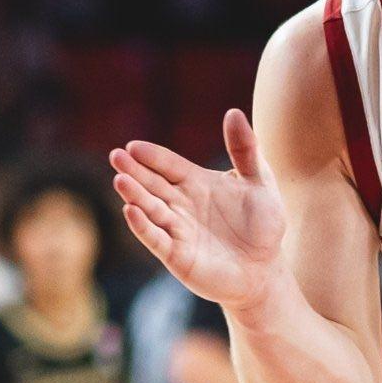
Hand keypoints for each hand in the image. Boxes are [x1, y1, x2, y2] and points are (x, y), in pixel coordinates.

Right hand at [112, 111, 292, 311]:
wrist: (265, 269)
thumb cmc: (262, 225)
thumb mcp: (259, 181)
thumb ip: (245, 150)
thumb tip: (234, 113)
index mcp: (196, 183)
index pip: (168, 165)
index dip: (152, 156)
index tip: (134, 146)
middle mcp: (181, 205)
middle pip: (152, 184)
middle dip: (134, 171)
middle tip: (116, 156)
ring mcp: (177, 230)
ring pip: (150, 209)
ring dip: (134, 195)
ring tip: (120, 180)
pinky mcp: (177, 255)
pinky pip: (156, 239)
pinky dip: (143, 226)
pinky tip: (132, 211)